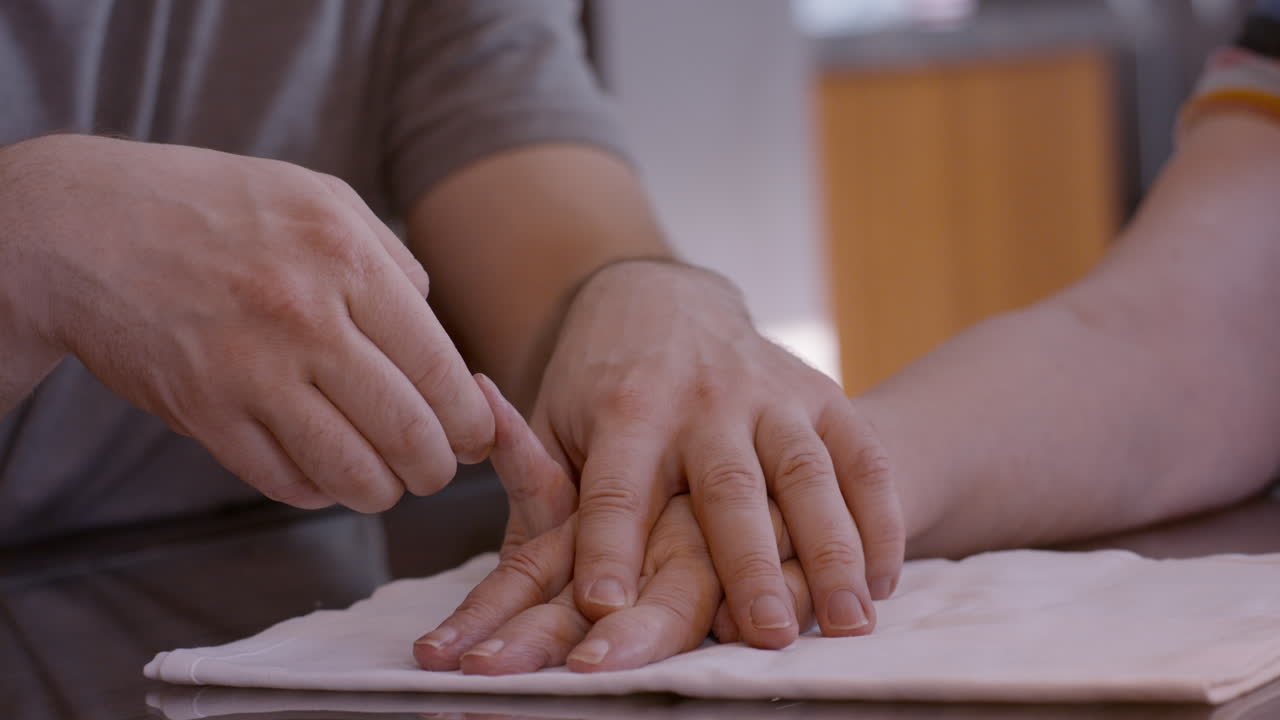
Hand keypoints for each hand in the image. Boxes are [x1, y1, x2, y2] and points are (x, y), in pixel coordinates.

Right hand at [0, 134, 493, 511]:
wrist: (86, 226)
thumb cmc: (218, 209)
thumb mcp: (318, 199)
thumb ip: (391, 260)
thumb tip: (440, 330)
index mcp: (346, 257)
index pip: (440, 367)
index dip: (470, 420)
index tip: (476, 438)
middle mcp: (304, 316)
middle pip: (409, 430)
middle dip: (437, 468)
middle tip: (436, 470)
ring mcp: (250, 369)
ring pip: (352, 471)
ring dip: (381, 492)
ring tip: (384, 482)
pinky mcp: (203, 412)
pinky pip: (284, 481)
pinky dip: (317, 491)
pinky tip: (324, 475)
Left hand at [530, 260, 903, 647]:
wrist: (663, 298)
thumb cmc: (600, 385)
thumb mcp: (553, 426)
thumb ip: (541, 500)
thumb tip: (503, 589)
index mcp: (625, 410)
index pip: (615, 490)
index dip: (608, 550)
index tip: (605, 611)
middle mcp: (702, 399)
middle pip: (727, 488)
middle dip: (748, 563)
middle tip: (769, 636)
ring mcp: (768, 393)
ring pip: (807, 472)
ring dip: (834, 547)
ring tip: (848, 620)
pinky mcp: (818, 393)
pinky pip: (862, 456)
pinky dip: (880, 516)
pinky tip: (883, 579)